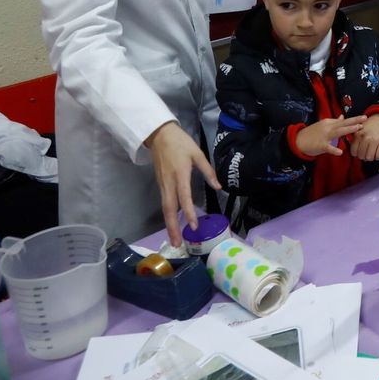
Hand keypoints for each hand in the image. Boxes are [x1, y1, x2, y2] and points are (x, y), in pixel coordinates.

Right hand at [145, 121, 219, 247]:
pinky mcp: (161, 185)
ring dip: (169, 225)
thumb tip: (219, 186)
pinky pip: (164, 203)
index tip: (194, 225)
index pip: (184, 197)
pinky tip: (173, 225)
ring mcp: (163, 185)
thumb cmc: (180, 143)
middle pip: (169, 209)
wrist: (159, 135)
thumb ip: (208, 171)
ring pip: (165, 209)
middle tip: (177, 244)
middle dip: (173, 228)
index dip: (188, 212)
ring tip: (174, 240)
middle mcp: (169, 183)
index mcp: (180, 174)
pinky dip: (167, 216)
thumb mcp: (198, 153)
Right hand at [294, 115, 367, 157]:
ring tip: (358, 128)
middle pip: (343, 123)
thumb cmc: (312, 134)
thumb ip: (334, 122)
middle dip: (355, 120)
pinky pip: (329, 148)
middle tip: (365, 118)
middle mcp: (328, 127)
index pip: (343, 121)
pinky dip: (334, 149)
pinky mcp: (321, 145)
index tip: (364, 118)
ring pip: (338, 132)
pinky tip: (341, 151)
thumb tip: (343, 116)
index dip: (354, 120)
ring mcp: (324, 136)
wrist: (298, 141)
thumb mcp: (323, 125)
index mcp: (329, 122)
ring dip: (349, 129)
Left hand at [349, 114, 378, 161]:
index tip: (358, 152)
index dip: (356, 154)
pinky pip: (378, 156)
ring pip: (369, 157)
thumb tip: (355, 154)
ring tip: (371, 153)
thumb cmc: (368, 127)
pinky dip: (377, 157)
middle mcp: (365, 138)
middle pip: (361, 156)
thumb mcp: (358, 130)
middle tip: (365, 153)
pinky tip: (377, 153)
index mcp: (358, 135)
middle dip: (363, 156)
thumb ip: (354, 140)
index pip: (354, 152)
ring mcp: (375, 140)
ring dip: (370, 158)